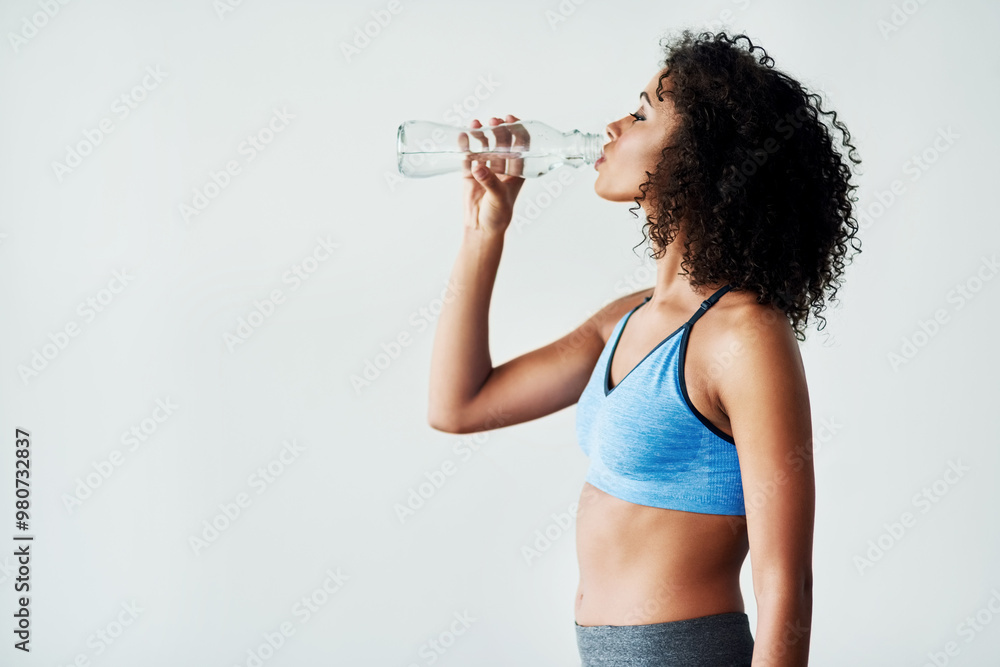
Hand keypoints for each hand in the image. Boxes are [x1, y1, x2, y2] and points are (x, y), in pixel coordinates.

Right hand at [460, 114, 528, 234]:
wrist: (481, 229)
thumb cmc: (498, 215)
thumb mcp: (499, 198)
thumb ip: (490, 182)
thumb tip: (478, 167)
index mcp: (517, 172)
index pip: (521, 147)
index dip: (518, 132)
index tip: (511, 120)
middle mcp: (502, 168)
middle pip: (502, 143)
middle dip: (498, 130)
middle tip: (493, 121)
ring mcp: (486, 169)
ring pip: (484, 147)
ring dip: (481, 135)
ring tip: (475, 125)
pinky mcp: (470, 174)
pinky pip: (468, 157)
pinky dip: (465, 146)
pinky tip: (462, 136)